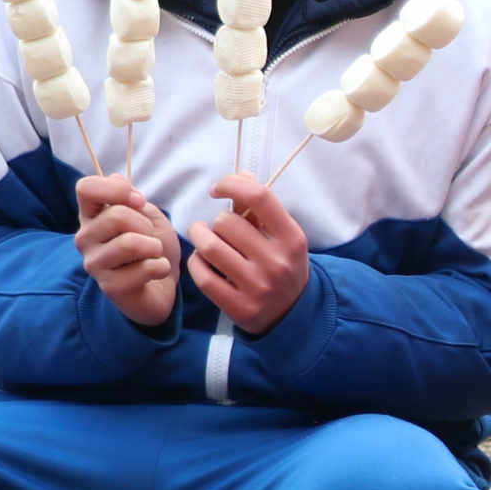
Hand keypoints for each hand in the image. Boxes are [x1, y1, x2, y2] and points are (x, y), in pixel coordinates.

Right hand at [74, 174, 179, 328]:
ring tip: (154, 254)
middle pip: (116, 215)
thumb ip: (131, 198)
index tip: (139, 201)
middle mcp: (85, 238)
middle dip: (146, 225)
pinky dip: (161, 267)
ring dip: (154, 247)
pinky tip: (157, 271)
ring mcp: (94, 264)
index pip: (86, 188)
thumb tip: (115, 177)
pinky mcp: (110, 287)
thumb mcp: (147, 215)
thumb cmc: (152, 246)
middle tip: (151, 238)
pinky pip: (145, 268)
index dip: (117, 190)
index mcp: (91, 215)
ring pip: (129, 243)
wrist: (162, 284)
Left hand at [187, 175, 312, 335]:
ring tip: (203, 238)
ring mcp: (258, 287)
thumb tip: (242, 175)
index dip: (231, 184)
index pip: (259, 196)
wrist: (294, 315)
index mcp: (292, 238)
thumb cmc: (283, 265)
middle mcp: (277, 262)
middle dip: (216, 221)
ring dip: (199, 237)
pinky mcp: (240, 307)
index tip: (217, 189)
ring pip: (210, 247)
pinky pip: (203, 276)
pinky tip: (202, 261)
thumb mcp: (282, 236)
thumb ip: (261, 208)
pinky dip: (196, 263)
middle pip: (226, 222)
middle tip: (218, 229)